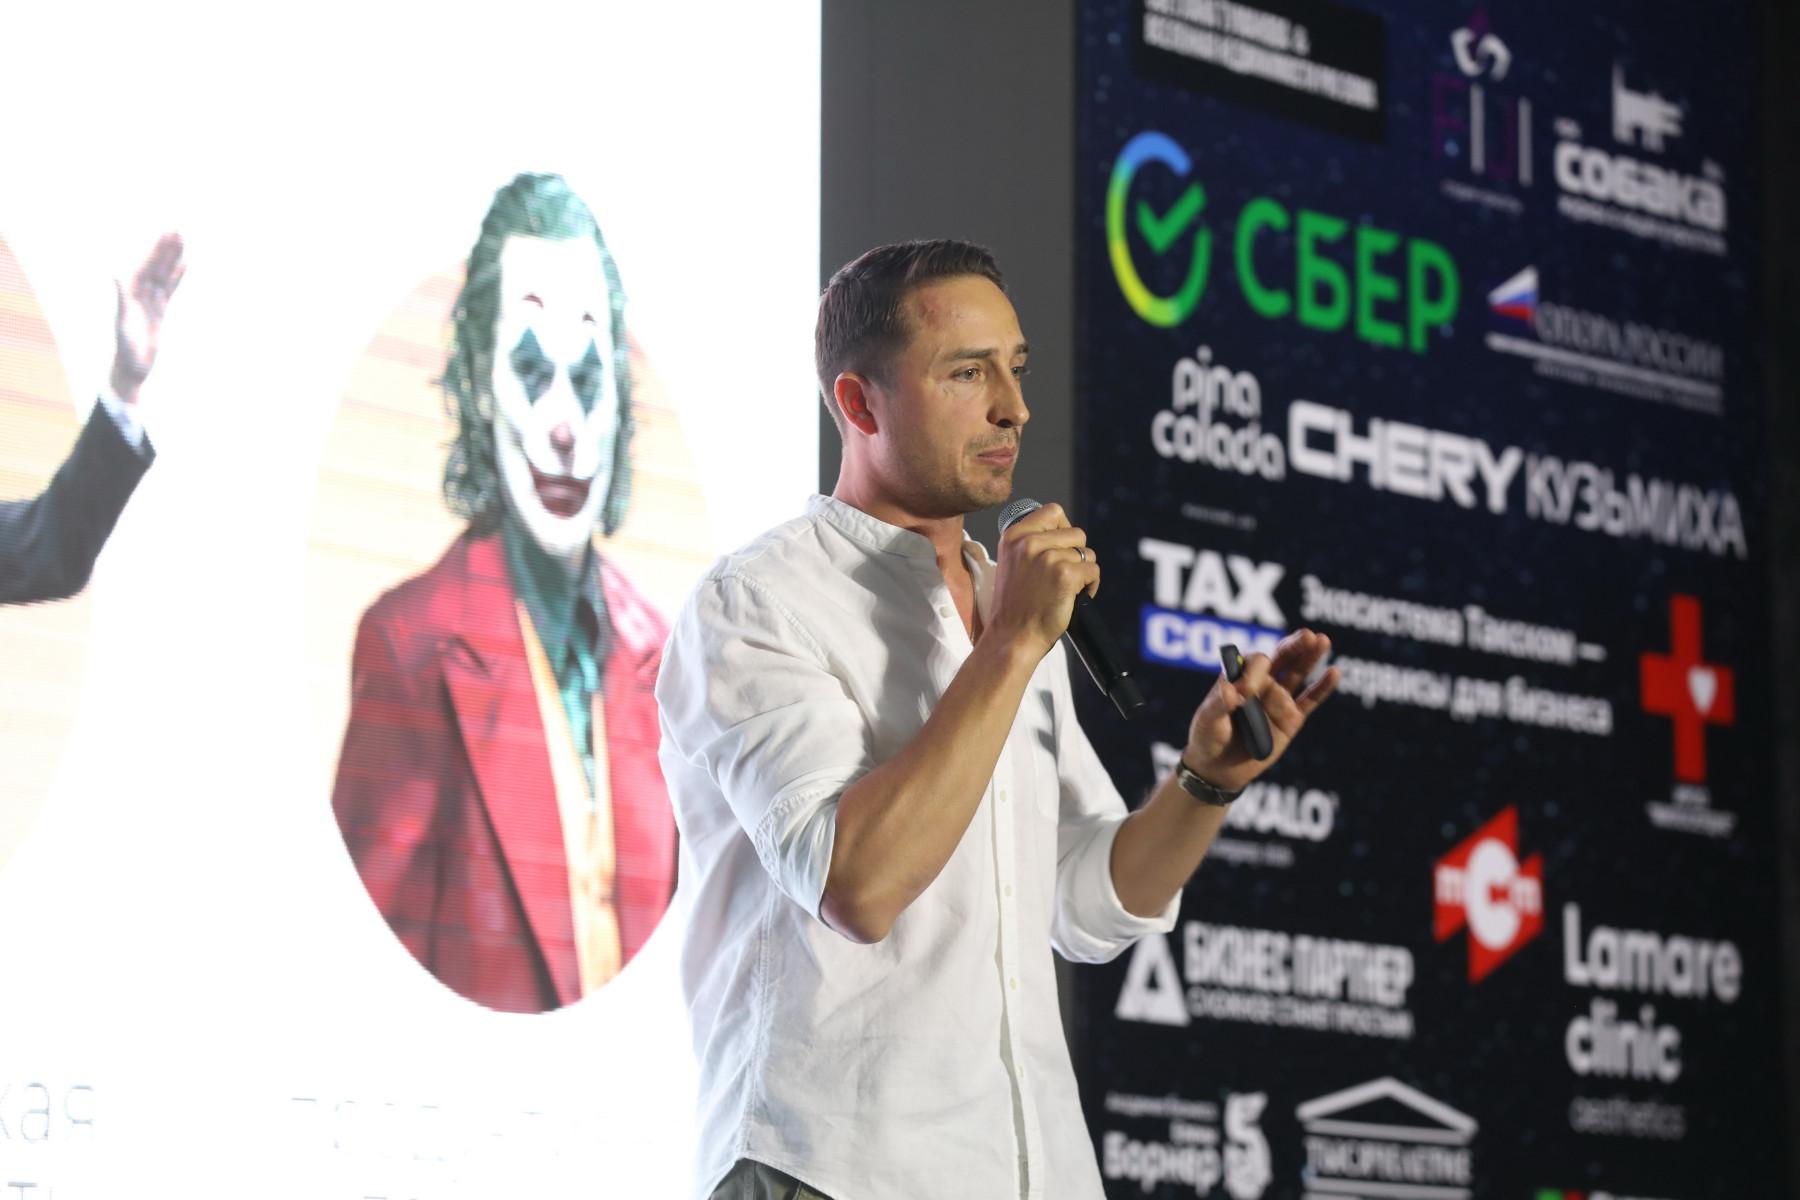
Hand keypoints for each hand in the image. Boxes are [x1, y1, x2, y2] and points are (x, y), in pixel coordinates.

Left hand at [111, 232, 185, 404]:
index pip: (145, 266)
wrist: (131, 370)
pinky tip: (184, 265)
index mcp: (130, 293)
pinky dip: (176, 277)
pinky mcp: (159, 312)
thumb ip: (120, 298)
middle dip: (165, 248)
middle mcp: (139, 294)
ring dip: (171, 258)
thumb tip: (115, 274)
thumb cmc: (125, 350)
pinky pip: (169, 290)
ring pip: (163, 274)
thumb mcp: (122, 324)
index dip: (155, 250)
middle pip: (154, 266)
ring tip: (182, 240)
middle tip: (177, 229)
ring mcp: (150, 302)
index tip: (165, 234)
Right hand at [985, 502, 1100, 658]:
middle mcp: (1029, 542)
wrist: (1012, 637)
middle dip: (1076, 554)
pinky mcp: (1065, 574)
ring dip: (1083, 572)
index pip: (1052, 511)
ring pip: (1087, 553)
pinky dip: (1090, 586)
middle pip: (1076, 533)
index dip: (1064, 529)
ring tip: (1066, 590)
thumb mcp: (1012, 564)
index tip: (1060, 549)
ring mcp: (1048, 557)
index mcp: (1014, 536)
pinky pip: (1094, 571)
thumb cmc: (1014, 607)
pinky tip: (1074, 598)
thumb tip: (1065, 533)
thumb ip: (1032, 544)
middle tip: (1063, 576)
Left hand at [1182, 629, 1338, 791]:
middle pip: (1280, 657)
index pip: (1254, 664)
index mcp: (1239, 677)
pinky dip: (1322, 688)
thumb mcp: (1207, 721)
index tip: (1245, 693)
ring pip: (1297, 673)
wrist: (1218, 768)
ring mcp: (1278, 700)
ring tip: (1322, 640)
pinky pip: (1309, 701)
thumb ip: (1219, 704)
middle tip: (1307, 635)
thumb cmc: (1208, 738)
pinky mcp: (1291, 720)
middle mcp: (1261, 684)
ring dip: (1309, 657)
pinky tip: (1334, 672)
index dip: (1253, 673)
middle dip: (1293, 646)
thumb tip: (1231, 689)